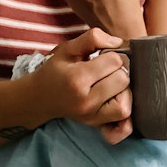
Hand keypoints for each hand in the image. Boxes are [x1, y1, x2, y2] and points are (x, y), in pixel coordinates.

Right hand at [31, 27, 132, 144]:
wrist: (39, 98)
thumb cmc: (56, 70)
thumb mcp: (68, 48)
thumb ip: (93, 38)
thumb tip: (118, 42)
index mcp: (78, 79)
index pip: (115, 62)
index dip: (112, 55)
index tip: (101, 57)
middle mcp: (86, 101)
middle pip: (123, 80)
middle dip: (119, 70)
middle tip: (106, 70)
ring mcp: (92, 117)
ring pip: (126, 104)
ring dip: (123, 91)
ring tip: (110, 84)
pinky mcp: (96, 125)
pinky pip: (123, 128)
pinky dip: (126, 118)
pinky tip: (117, 103)